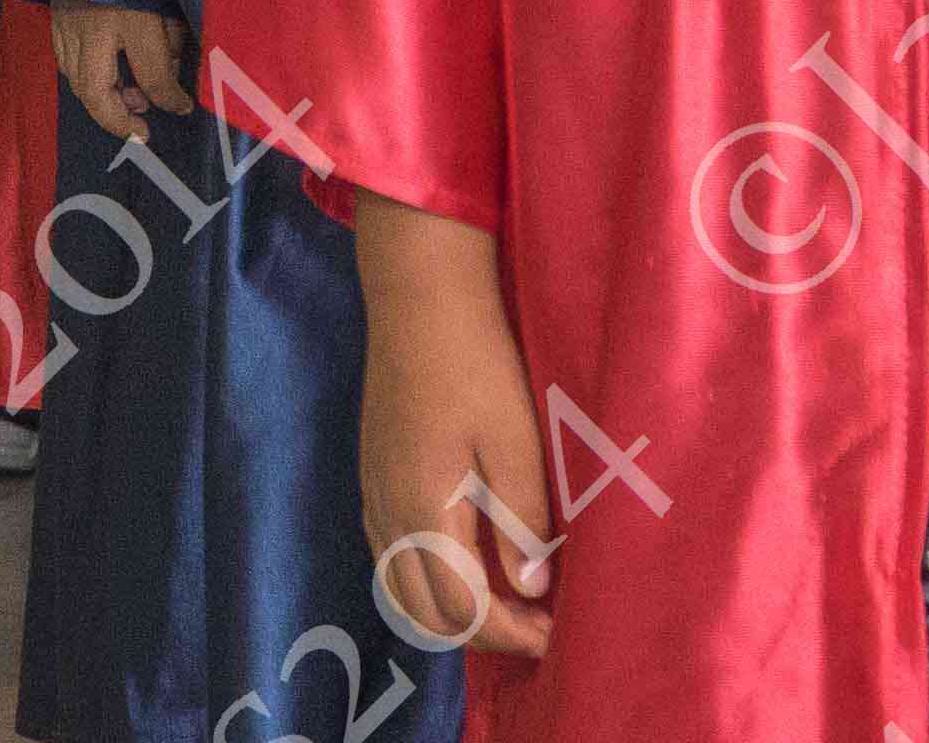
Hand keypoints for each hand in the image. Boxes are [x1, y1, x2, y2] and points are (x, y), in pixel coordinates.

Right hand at [53, 3, 193, 144]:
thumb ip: (174, 38)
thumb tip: (172, 72)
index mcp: (129, 14)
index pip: (150, 74)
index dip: (168, 98)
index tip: (182, 107)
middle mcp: (91, 24)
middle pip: (95, 91)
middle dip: (118, 119)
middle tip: (140, 127)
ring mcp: (67, 23)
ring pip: (76, 82)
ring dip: (102, 100)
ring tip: (130, 97)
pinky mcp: (55, 20)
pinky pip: (67, 64)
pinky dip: (87, 79)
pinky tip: (108, 75)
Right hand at [354, 195, 552, 661]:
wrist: (420, 296)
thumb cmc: (475, 362)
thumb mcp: (515, 439)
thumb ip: (521, 519)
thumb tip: (531, 589)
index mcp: (422, 510)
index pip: (462, 609)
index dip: (511, 633)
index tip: (556, 633)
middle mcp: (387, 514)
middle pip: (425, 614)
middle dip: (482, 633)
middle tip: (537, 622)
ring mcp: (373, 494)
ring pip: (401, 590)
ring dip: (452, 610)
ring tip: (508, 598)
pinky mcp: (372, 475)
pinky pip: (392, 556)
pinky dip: (428, 578)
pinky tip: (468, 558)